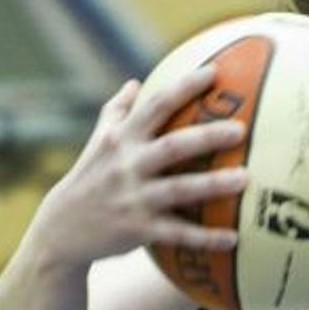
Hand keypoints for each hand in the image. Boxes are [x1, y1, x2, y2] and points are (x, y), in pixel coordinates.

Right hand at [29, 66, 249, 268]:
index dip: (184, 86)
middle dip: (207, 136)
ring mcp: (134, 198)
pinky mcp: (139, 230)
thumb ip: (117, 112)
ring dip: (213, 185)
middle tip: (241, 129)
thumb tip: (135, 82)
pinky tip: (234, 239)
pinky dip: (206, 238)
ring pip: (180, 189)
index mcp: (122, 139)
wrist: (62, 228)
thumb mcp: (98, 142)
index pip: (156, 105)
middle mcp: (128, 165)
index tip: (214, 71)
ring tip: (246, 178)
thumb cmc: (89, 178)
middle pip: (173, 146)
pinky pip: (179, 234)